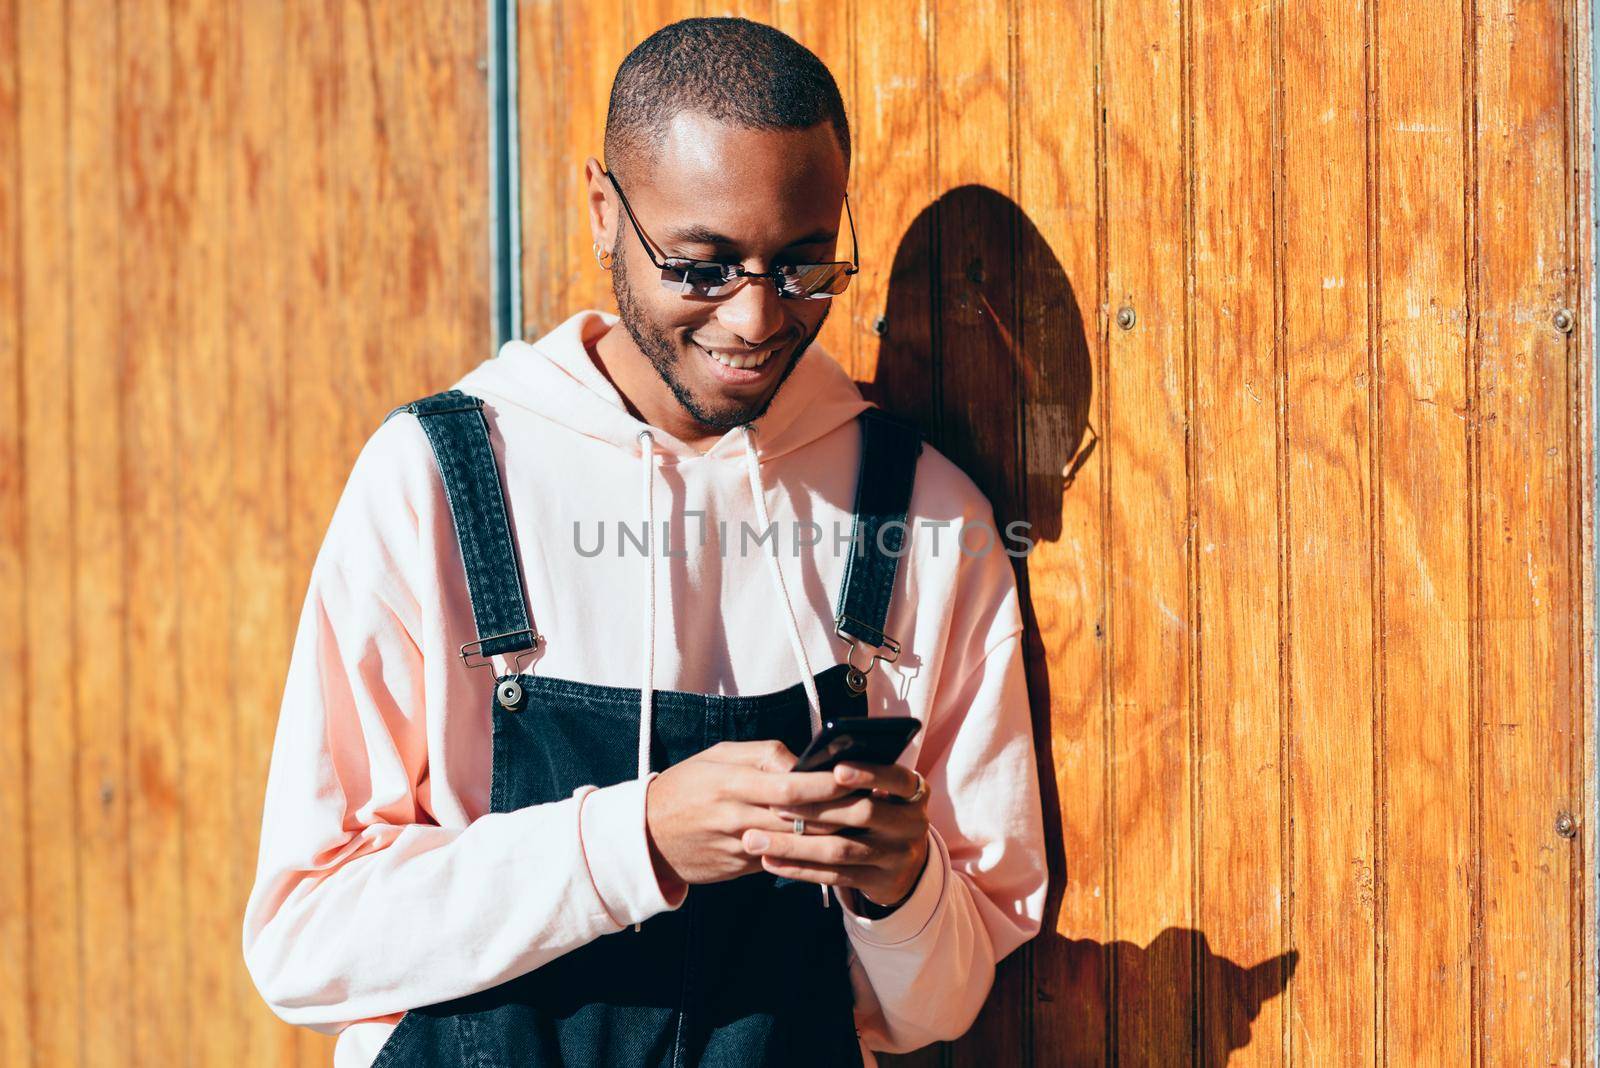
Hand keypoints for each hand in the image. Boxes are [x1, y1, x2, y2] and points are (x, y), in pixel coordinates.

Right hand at [644, 740, 860, 893]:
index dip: (825, 783)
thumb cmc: (686, 786)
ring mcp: (740, 849)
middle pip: (800, 819)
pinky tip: (834, 845)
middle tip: (873, 802)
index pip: (789, 786)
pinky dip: (809, 853)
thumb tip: (802, 760)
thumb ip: (762, 754)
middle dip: (840, 812)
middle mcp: (737, 819)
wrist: (646, 836)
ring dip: (832, 836)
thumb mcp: (717, 756)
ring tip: (863, 824)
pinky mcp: (742, 869)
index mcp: (731, 784)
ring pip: (797, 844)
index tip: (854, 775)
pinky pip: (783, 861)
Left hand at [745, 760, 930, 909]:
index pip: (896, 778)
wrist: (903, 865)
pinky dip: (800, 868)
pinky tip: (770, 861)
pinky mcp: (880, 882)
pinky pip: (835, 876)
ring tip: (755, 839)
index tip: (836, 769)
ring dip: (794, 845)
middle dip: (814, 809)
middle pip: (863, 814)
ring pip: (841, 849)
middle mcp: (911, 824)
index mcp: (913, 792)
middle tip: (773, 806)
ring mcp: (897, 856)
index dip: (868, 773)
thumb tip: (804, 766)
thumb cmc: (876, 813)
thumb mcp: (879, 792)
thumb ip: (853, 780)